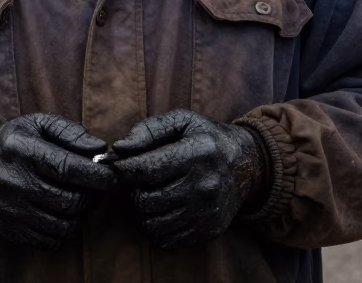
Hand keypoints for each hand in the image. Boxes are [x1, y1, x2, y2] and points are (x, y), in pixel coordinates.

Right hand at [0, 113, 116, 249]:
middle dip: (93, 196)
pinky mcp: (9, 229)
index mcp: (21, 149)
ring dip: (80, 214)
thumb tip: (100, 149)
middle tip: (98, 189)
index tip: (111, 177)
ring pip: (64, 223)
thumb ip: (70, 132)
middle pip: (70, 199)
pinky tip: (62, 213)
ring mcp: (10, 208)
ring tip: (79, 198)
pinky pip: (50, 240)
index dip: (97, 175)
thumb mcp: (37, 124)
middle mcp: (12, 180)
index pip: (68, 167)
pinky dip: (64, 230)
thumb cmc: (13, 143)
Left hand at [111, 110, 264, 249]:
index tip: (113, 168)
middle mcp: (204, 185)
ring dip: (142, 211)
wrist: (248, 165)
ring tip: (149, 195)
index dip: (121, 170)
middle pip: (145, 200)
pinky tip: (163, 211)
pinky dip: (156, 228)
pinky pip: (166, 240)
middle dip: (131, 191)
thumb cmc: (207, 139)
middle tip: (134, 183)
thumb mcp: (183, 122)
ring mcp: (207, 212)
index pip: (146, 169)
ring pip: (152, 223)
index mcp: (196, 153)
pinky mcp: (208, 230)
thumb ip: (149, 130)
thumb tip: (119, 148)